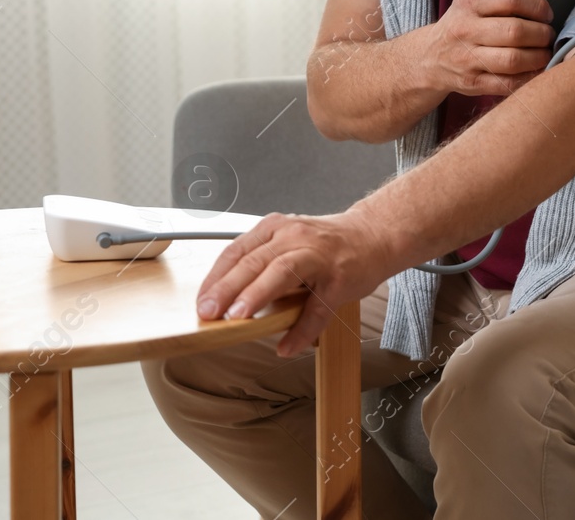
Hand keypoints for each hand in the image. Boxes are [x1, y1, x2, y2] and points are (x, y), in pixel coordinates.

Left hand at [195, 209, 394, 357]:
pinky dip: (301, 330)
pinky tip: (287, 347)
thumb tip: (226, 300)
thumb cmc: (325, 244)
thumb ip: (261, 263)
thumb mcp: (288, 242)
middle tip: (208, 312)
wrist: (373, 236)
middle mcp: (294, 236)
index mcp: (276, 228)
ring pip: (282, 272)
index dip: (216, 277)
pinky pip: (318, 307)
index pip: (237, 251)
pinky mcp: (340, 279)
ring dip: (257, 295)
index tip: (201, 301)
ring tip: (238, 318)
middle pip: (255, 261)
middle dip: (228, 288)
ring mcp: (319, 256)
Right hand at [426, 0, 553, 96]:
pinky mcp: (472, 83)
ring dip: (539, 57)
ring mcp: (466, 59)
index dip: (537, 6)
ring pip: (514, 60)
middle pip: (516, 31)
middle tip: (548, 37)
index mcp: (468, 3)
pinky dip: (529, 78)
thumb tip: (545, 12)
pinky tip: (535, 71)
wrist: (430, 58)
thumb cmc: (464, 27)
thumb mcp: (473, 4)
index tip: (546, 15)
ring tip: (544, 54)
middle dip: (542, 34)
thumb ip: (503, 2)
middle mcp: (465, 29)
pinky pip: (508, 83)